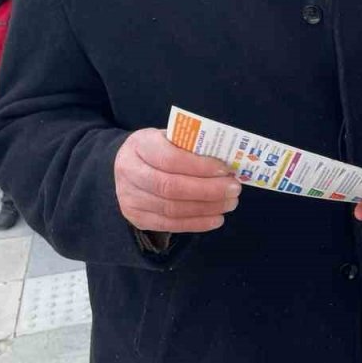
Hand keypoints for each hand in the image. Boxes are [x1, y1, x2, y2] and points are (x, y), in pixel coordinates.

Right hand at [113, 129, 240, 232]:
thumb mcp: (171, 137)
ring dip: (206, 208)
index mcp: (140, 144)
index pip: (170, 158)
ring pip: (172, 209)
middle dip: (207, 190)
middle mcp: (129, 172)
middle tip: (234, 189)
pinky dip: (196, 223)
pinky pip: (170, 225)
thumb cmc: (159, 148)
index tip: (225, 170)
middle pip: (171, 187)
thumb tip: (226, 163)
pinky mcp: (137, 218)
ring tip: (229, 203)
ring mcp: (130, 198)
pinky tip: (216, 219)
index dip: (199, 166)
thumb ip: (192, 147)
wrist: (128, 165)